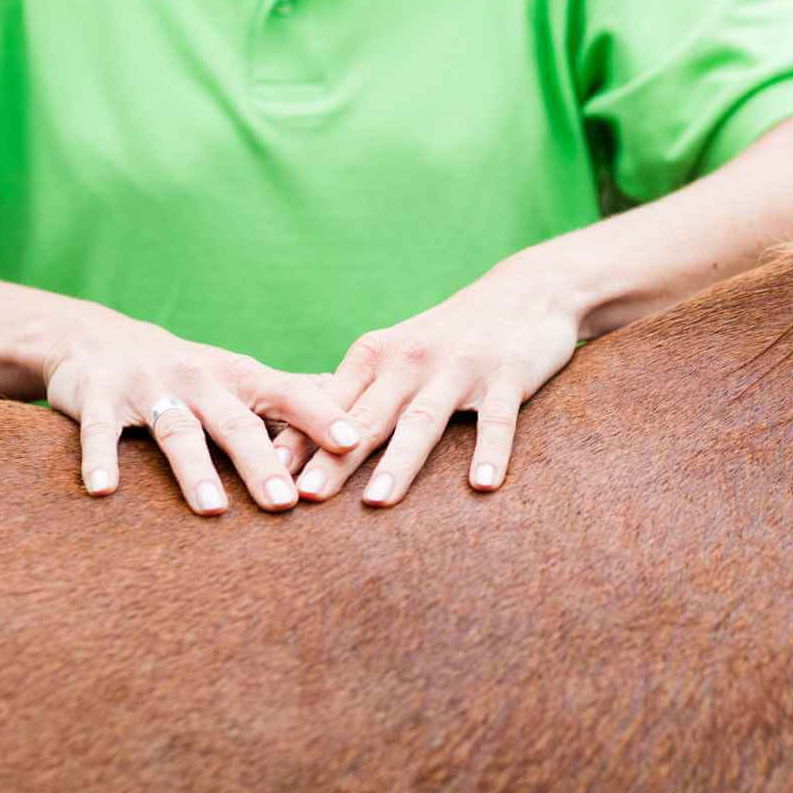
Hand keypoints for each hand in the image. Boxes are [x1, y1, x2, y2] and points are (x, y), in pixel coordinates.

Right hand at [44, 303, 362, 514]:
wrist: (96, 338)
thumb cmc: (189, 371)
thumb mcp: (240, 375)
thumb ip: (292, 392)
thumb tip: (354, 403)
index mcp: (240, 376)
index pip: (289, 395)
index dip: (321, 417)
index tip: (352, 444)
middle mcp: (200, 379)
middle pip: (236, 423)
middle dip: (262, 463)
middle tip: (286, 503)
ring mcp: (149, 387)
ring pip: (176, 430)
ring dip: (195, 470)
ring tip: (213, 509)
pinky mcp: (98, 398)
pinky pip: (100, 431)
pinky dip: (101, 459)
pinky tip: (104, 491)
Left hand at [272, 257, 581, 506]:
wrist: (524, 291)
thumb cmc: (450, 337)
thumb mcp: (399, 357)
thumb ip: (358, 397)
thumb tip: (302, 446)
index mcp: (377, 356)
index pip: (330, 406)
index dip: (298, 440)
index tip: (268, 475)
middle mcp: (411, 360)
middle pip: (367, 417)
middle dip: (334, 458)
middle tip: (305, 497)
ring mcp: (459, 368)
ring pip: (423, 419)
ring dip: (399, 461)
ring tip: (376, 501)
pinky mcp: (506, 376)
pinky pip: (497, 420)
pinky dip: (491, 451)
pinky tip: (482, 485)